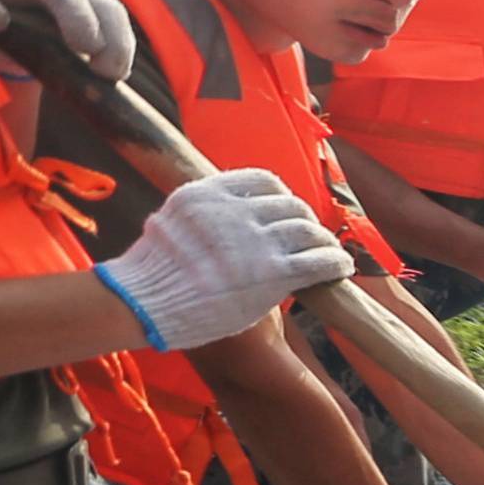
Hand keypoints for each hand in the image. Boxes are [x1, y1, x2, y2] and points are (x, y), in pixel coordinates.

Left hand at [0, 0, 133, 83]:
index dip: (76, 13)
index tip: (84, 48)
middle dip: (108, 34)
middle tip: (106, 73)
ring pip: (111, 10)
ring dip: (120, 44)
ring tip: (112, 77)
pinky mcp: (86, 9)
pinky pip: (114, 25)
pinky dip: (119, 49)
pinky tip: (112, 74)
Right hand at [97, 165, 350, 349]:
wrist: (142, 304)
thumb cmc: (152, 275)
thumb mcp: (169, 223)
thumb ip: (201, 214)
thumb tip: (226, 212)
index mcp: (206, 194)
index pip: (262, 180)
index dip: (281, 195)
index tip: (285, 210)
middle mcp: (233, 212)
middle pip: (291, 205)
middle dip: (303, 220)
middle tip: (308, 237)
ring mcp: (254, 242)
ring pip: (308, 229)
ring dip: (323, 241)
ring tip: (328, 252)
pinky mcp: (271, 274)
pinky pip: (319, 260)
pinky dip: (336, 262)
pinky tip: (341, 268)